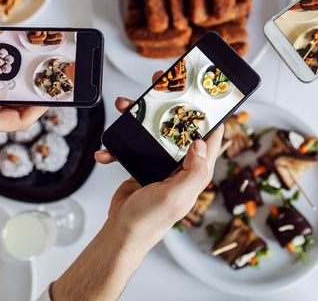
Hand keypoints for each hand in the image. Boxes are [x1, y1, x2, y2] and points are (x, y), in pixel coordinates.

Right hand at [95, 84, 223, 250]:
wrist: (121, 233)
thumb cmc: (150, 221)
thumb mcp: (177, 196)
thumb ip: (193, 171)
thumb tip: (201, 142)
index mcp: (197, 170)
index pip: (211, 135)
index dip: (210, 112)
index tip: (203, 90)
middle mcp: (182, 164)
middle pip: (180, 125)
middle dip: (169, 103)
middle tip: (159, 84)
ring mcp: (162, 163)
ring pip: (154, 130)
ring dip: (138, 117)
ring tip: (126, 106)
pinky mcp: (143, 164)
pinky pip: (132, 146)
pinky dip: (118, 145)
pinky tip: (107, 150)